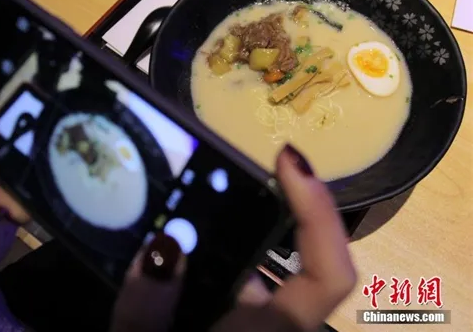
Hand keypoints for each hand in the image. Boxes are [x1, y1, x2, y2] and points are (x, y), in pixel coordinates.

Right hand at [110, 144, 356, 331]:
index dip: (319, 211)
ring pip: (247, 268)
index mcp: (269, 330)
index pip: (328, 271)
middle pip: (283, 255)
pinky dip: (201, 258)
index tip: (288, 160)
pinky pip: (226, 283)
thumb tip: (164, 244)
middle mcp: (272, 325)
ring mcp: (251, 324)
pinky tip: (160, 245)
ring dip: (216, 231)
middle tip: (207, 167)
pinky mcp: (233, 323)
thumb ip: (147, 310)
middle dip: (252, 206)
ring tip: (171, 194)